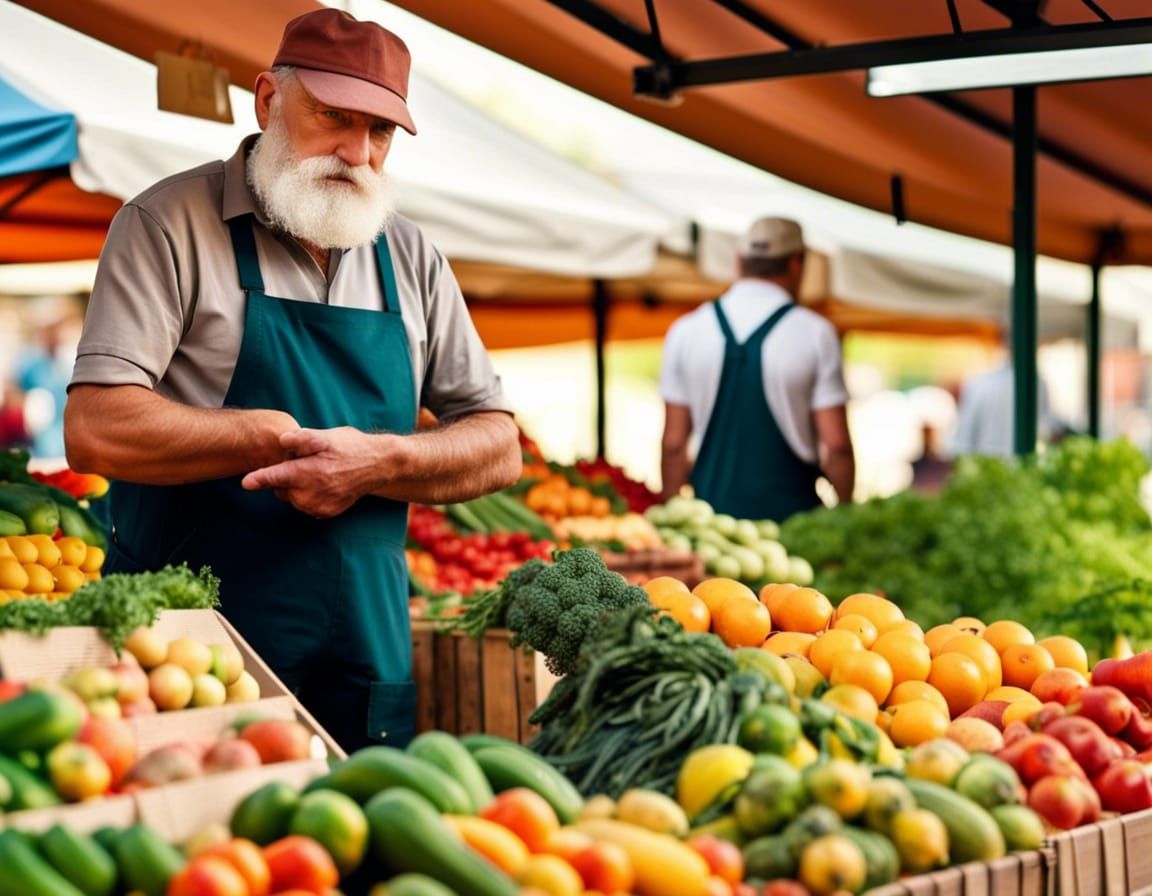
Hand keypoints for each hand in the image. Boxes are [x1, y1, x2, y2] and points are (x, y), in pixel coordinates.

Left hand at [241, 426, 384, 517]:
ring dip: (297, 488)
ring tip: (317, 472)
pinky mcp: (327, 512)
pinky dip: (309, 497)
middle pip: (281, 490)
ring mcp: (319, 506)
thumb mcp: (326, 436)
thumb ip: (301, 439)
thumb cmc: (350, 447)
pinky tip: (323, 485)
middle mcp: (312, 493)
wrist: (378, 464)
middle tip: (305, 463)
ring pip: (293, 500)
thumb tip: (281, 441)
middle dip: (285, 478)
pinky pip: (307, 507)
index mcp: (308, 472)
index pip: (275, 477)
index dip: (258, 479)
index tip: (245, 483)